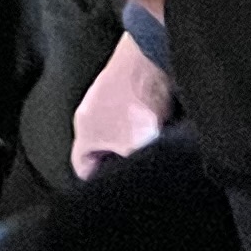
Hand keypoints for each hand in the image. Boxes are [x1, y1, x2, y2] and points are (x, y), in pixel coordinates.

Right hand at [68, 30, 172, 177]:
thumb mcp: (133, 148)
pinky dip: (151, 128)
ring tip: (160, 154)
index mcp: (85, 133)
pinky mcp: (132, 92)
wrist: (152, 56)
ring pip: (123, 137)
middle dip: (122, 164)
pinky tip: (167, 134)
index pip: (83, 170)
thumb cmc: (135, 101)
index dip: (98, 186)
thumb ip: (133, 169)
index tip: (117, 194)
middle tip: (143, 175)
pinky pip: (138, 121)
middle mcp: (93, 117)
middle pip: (103, 154)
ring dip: (140, 145)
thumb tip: (142, 182)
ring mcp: (112, 102)